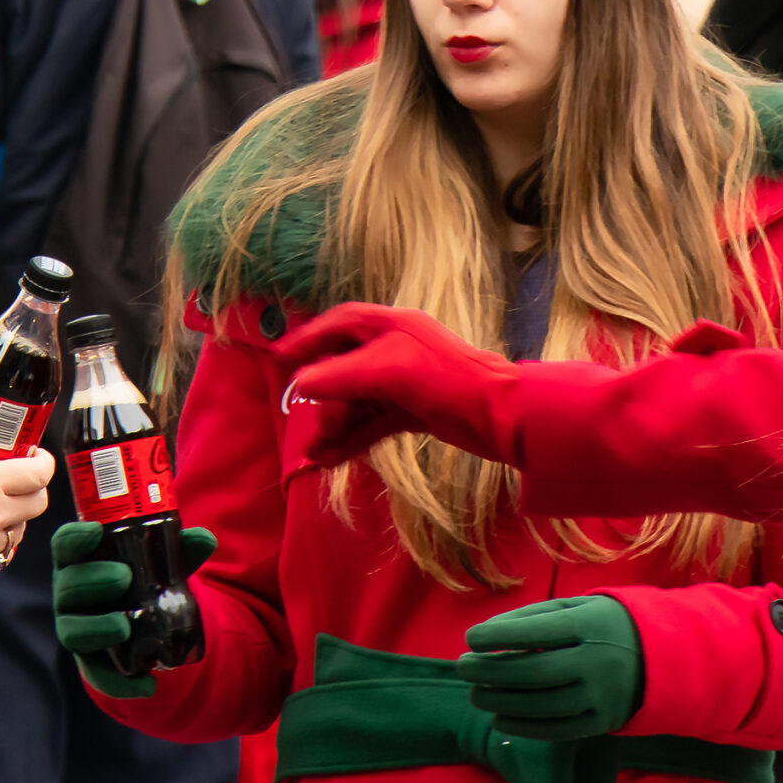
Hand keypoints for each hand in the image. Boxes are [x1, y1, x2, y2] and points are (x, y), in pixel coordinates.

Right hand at [52, 521, 217, 698]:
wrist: (144, 625)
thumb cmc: (142, 580)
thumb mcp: (161, 563)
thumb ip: (180, 550)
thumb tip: (205, 538)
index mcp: (81, 560)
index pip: (65, 544)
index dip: (75, 537)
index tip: (95, 532)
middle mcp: (70, 594)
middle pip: (68, 586)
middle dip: (92, 580)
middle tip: (124, 577)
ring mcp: (76, 629)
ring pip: (72, 631)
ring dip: (96, 628)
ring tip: (123, 626)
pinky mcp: (90, 662)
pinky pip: (97, 675)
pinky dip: (120, 683)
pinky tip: (147, 685)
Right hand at [268, 304, 524, 469]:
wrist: (504, 417)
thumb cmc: (449, 381)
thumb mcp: (388, 372)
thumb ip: (340, 377)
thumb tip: (301, 386)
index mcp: (392, 325)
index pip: (339, 324)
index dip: (307, 340)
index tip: (278, 359)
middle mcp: (396, 348)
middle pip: (344, 367)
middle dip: (323, 398)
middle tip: (308, 425)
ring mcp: (406, 381)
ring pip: (357, 399)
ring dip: (335, 424)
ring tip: (316, 452)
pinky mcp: (416, 411)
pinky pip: (373, 422)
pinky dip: (353, 438)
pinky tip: (331, 458)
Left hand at [459, 596, 643, 740]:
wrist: (656, 656)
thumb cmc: (600, 625)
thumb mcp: (574, 607)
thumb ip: (531, 617)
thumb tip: (484, 635)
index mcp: (590, 625)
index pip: (537, 632)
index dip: (500, 636)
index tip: (470, 638)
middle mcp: (597, 662)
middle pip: (535, 672)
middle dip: (492, 671)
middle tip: (462, 668)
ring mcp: (601, 696)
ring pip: (542, 705)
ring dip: (501, 701)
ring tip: (476, 694)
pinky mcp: (602, 721)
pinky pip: (557, 729)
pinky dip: (524, 726)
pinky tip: (500, 718)